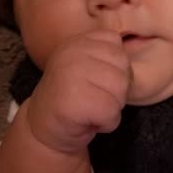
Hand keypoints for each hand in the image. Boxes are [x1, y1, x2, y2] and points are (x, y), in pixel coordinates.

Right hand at [23, 30, 131, 154]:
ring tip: (92, 110)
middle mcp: (72, 53)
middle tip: (95, 99)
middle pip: (123, 67)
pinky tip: (89, 122)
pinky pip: (111, 111)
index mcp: (77, 42)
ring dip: (112, 107)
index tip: (96, 82)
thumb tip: (129, 68)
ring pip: (120, 89)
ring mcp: (70, 74)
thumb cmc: (72, 99)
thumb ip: (107, 57)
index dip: (116, 69)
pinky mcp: (73, 100)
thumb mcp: (87, 67)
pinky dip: (107, 123)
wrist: (43, 130)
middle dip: (117, 90)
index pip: (117, 46)